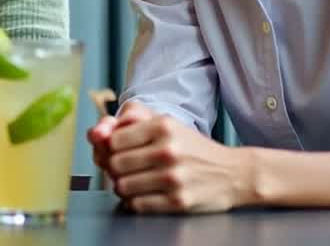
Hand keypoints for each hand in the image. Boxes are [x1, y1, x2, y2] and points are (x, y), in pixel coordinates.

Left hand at [93, 104, 254, 213]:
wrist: (234, 173)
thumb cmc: (192, 148)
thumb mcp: (166, 125)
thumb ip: (129, 124)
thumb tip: (95, 134)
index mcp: (162, 126)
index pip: (113, 140)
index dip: (110, 148)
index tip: (118, 152)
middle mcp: (168, 150)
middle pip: (114, 164)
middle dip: (115, 169)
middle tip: (125, 170)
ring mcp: (173, 177)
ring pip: (122, 186)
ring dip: (123, 187)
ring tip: (135, 183)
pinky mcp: (178, 201)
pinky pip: (137, 205)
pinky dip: (135, 202)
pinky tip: (145, 195)